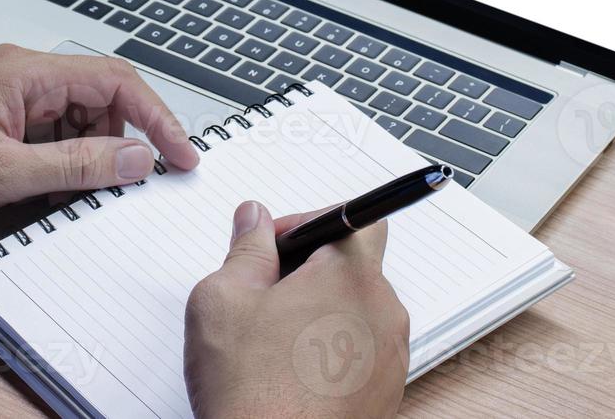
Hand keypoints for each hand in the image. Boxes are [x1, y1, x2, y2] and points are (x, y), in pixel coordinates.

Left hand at [0, 44, 199, 222]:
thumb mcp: (0, 174)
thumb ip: (75, 166)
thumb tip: (134, 159)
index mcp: (27, 73)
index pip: (117, 81)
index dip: (158, 118)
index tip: (180, 155)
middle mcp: (21, 73)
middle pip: (101, 100)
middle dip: (117, 144)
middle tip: (118, 187)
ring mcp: (7, 93)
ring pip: (75, 120)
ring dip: (82, 158)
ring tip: (59, 195)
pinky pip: (46, 133)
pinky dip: (55, 163)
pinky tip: (36, 192)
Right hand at [184, 202, 408, 418]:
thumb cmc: (252, 391)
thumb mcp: (224, 298)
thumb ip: (245, 249)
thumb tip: (254, 220)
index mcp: (351, 276)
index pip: (355, 219)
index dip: (307, 223)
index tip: (273, 244)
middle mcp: (383, 313)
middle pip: (353, 267)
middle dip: (308, 270)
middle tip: (261, 292)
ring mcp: (389, 358)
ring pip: (355, 311)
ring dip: (319, 312)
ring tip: (271, 339)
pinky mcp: (385, 394)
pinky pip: (360, 352)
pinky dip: (330, 351)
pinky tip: (289, 371)